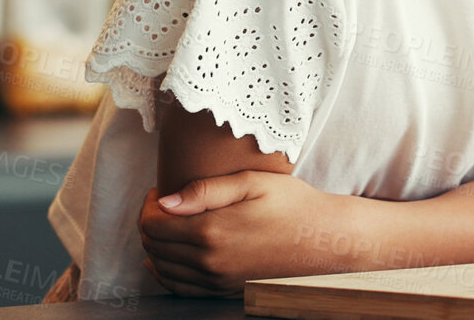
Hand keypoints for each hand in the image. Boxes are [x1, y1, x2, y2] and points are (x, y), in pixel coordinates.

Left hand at [137, 169, 357, 296]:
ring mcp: (216, 280)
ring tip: (168, 224)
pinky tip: (166, 259)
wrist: (324, 240)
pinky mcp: (224, 290)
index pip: (153, 224)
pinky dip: (165, 273)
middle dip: (150, 222)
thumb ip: (204, 191)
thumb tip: (165, 202)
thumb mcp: (252, 182)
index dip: (149, 205)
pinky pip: (179, 288)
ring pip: (162, 268)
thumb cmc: (293, 205)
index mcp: (212, 231)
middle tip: (164, 203)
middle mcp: (209, 261)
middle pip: (154, 246)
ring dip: (155, 246)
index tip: (160, 191)